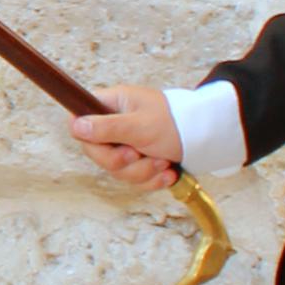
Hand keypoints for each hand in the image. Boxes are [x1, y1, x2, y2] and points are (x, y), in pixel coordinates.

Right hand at [69, 85, 186, 190]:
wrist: (209, 138)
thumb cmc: (176, 123)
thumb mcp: (140, 125)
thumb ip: (106, 127)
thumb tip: (75, 125)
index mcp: (112, 105)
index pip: (80, 121)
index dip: (90, 139)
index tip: (109, 145)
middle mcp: (116, 124)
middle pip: (97, 153)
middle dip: (122, 162)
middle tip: (139, 154)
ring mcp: (127, 144)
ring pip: (117, 170)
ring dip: (142, 171)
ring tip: (163, 162)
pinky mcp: (140, 161)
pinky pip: (134, 179)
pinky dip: (152, 179)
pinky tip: (168, 172)